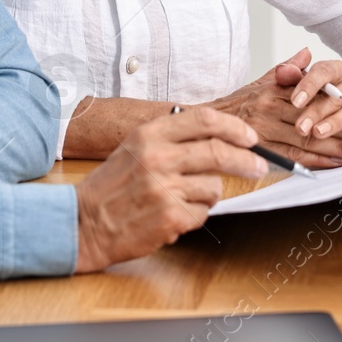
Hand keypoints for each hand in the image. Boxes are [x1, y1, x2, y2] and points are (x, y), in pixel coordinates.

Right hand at [74, 105, 266, 272]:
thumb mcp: (135, 147)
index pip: (204, 120)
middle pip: (219, 151)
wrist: (84, 222)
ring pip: (214, 187)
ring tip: (184, 199)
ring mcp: (164, 188)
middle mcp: (157, 157)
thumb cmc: (112, 186)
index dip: (234, 128)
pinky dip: (194, 216)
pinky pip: (203, 214)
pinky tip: (173, 215)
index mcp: (149, 134)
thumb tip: (219, 135)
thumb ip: (172, 138)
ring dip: (208, 195)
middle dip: (246, 160)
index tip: (250, 137)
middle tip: (258, 167)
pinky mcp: (169, 216)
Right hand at [204, 50, 341, 168]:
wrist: (207, 122)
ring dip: (336, 150)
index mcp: (271, 92)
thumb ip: (287, 69)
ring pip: (306, 143)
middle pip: (313, 123)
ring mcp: (262, 132)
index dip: (338, 108)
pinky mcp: (259, 152)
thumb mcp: (262, 80)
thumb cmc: (239, 104)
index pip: (311, 100)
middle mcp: (267, 111)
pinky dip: (315, 162)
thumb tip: (307, 54)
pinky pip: (292, 158)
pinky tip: (334, 164)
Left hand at [282, 55, 341, 148]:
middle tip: (301, 127)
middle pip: (336, 96)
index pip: (323, 72)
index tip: (294, 101)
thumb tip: (282, 71)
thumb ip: (291, 76)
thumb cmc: (325, 92)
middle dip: (316, 113)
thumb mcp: (305, 81)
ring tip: (320, 133)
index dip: (308, 86)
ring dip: (337, 123)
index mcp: (336, 69)